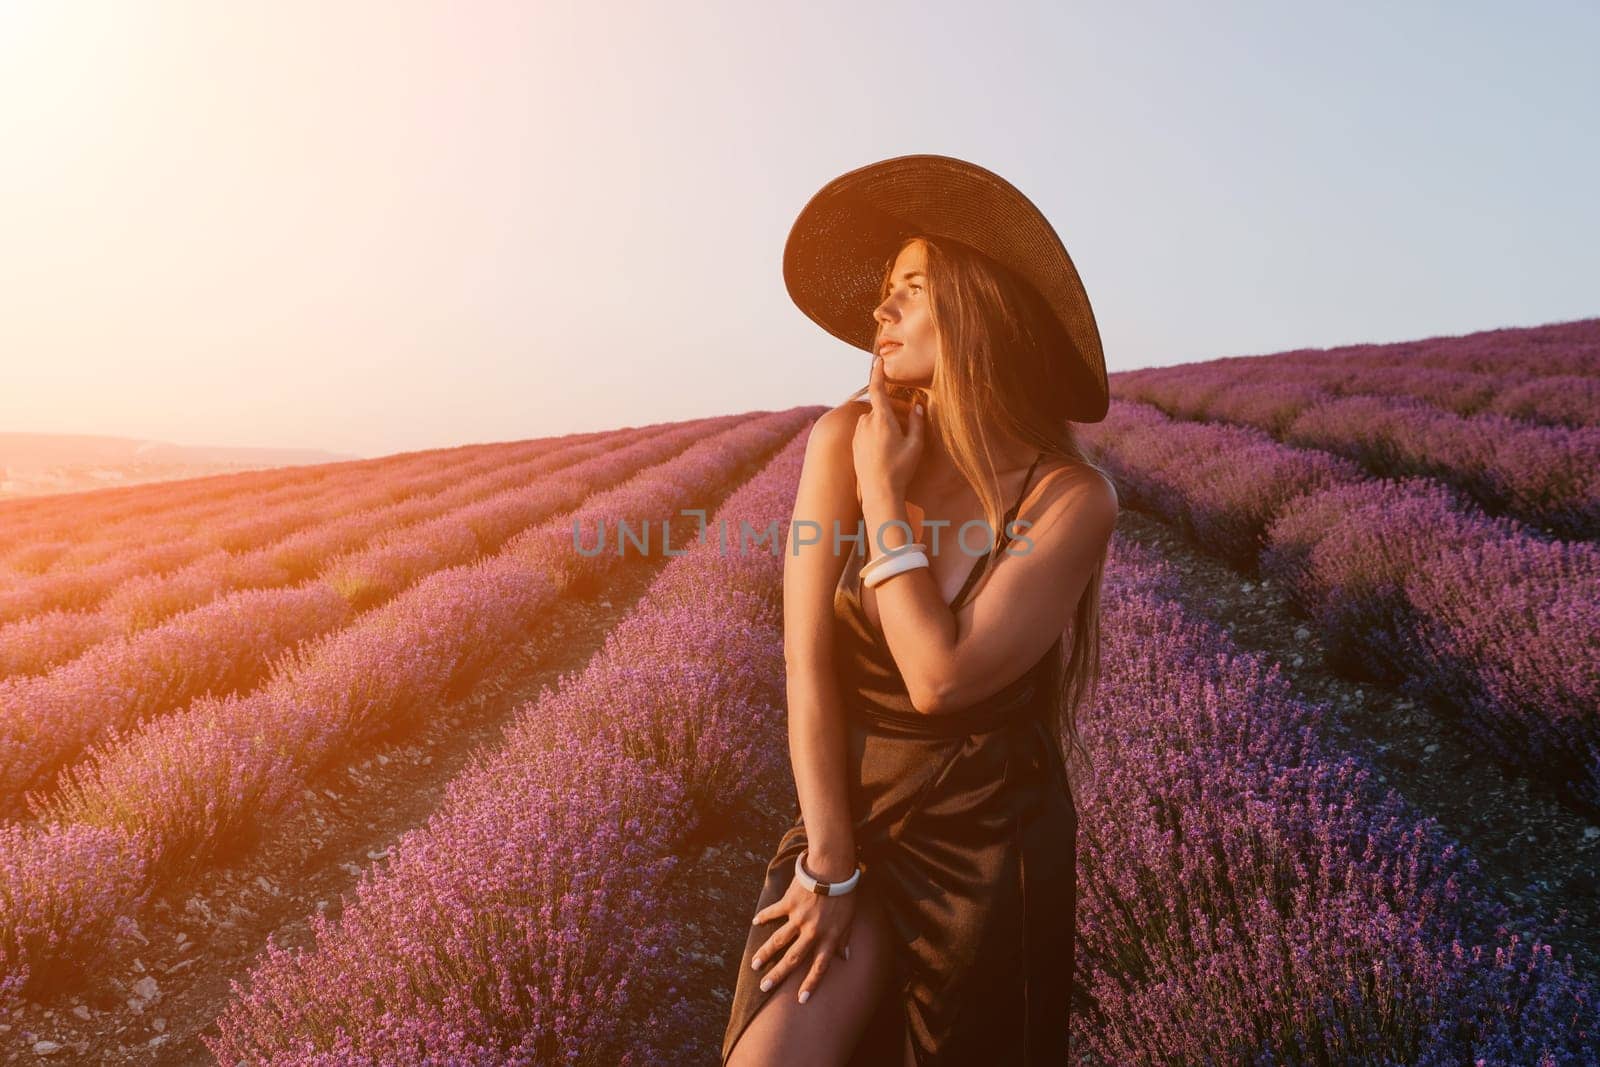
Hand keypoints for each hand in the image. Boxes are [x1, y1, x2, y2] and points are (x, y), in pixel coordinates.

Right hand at [749, 865, 857, 1003]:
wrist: (834, 869)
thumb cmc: (844, 895)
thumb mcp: (848, 920)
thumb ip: (843, 939)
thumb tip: (845, 957)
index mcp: (828, 937)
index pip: (819, 967)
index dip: (810, 984)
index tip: (800, 999)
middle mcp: (812, 932)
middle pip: (793, 959)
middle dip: (778, 975)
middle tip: (764, 987)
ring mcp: (799, 918)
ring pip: (778, 940)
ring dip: (765, 954)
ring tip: (754, 965)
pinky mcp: (789, 903)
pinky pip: (773, 913)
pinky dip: (764, 917)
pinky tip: (755, 923)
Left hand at [853, 355, 925, 506]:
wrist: (878, 492)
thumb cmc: (899, 469)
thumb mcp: (915, 445)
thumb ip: (917, 423)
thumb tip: (918, 407)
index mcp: (881, 419)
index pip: (878, 389)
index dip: (878, 373)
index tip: (878, 361)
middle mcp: (866, 423)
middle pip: (880, 408)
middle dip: (892, 410)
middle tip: (909, 422)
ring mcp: (858, 434)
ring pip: (873, 420)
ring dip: (884, 423)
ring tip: (898, 442)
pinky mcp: (855, 444)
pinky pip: (866, 431)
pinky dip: (877, 434)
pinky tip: (887, 451)